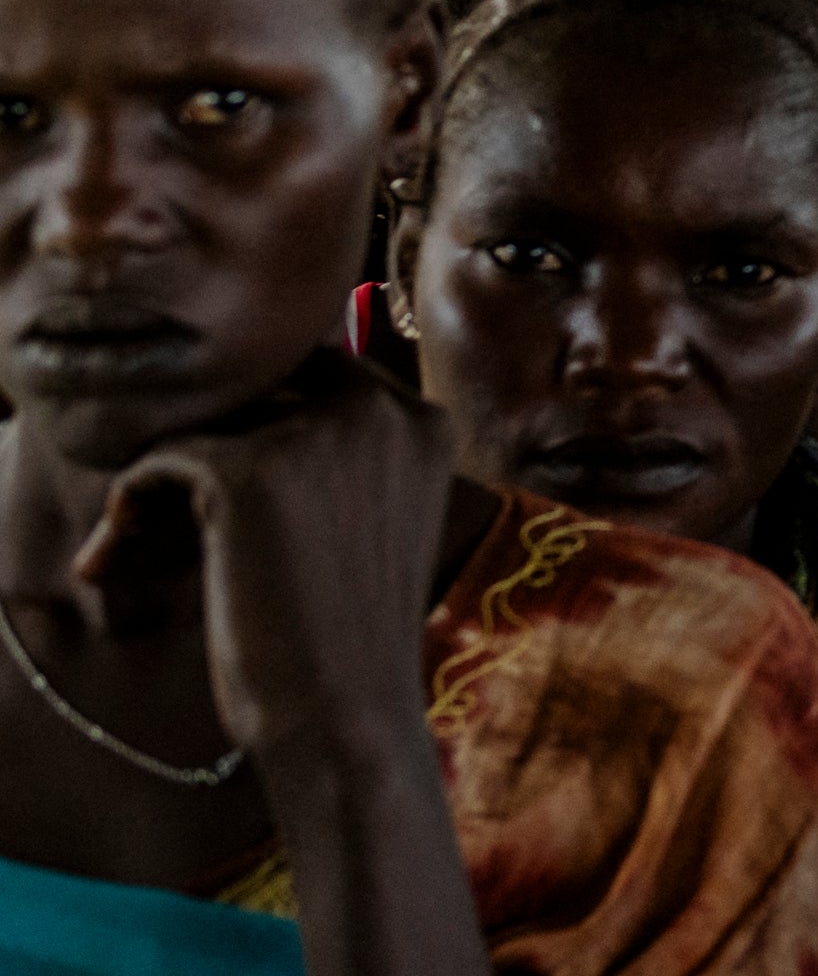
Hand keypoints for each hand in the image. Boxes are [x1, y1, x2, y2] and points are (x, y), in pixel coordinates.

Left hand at [74, 353, 460, 767]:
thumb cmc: (352, 639)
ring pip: (202, 426)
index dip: (256, 429)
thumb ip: (336, 459)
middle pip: (257, 391)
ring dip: (156, 487)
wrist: (347, 720)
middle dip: (205, 449)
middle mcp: (382, 410)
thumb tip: (239, 418)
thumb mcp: (371, 524)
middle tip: (162, 524)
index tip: (213, 498)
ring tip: (129, 549)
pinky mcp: (247, 472)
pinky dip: (124, 513)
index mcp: (425, 422)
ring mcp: (317, 434)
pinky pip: (156, 463)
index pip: (318, 378)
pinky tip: (112, 561)